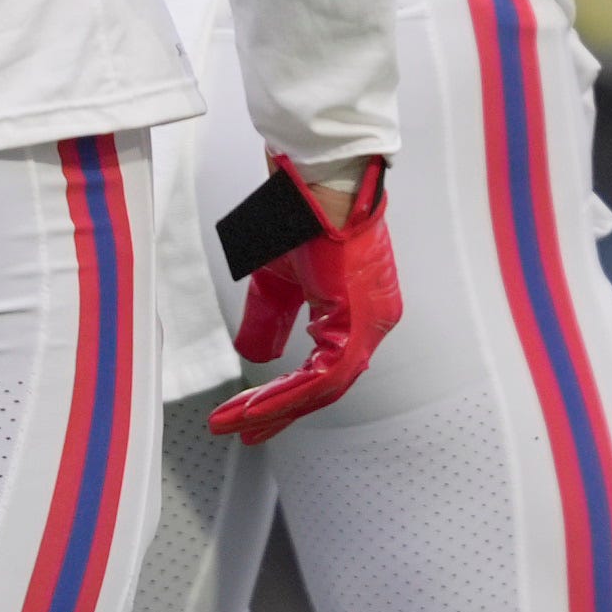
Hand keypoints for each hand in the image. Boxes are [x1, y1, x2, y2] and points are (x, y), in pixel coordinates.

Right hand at [210, 155, 403, 442]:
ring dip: (277, 408)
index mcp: (360, 312)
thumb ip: (269, 321)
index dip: (286, 398)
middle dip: (278, 412)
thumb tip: (258, 359)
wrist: (319, 179)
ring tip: (237, 422)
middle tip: (240, 431)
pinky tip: (256, 405)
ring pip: (325, 387)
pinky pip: (325, 375)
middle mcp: (374, 321)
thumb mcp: (278, 282)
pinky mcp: (359, 319)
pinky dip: (288, 394)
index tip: (250, 417)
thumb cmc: (305, 217)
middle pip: (326, 387)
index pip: (326, 371)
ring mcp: (372, 322)